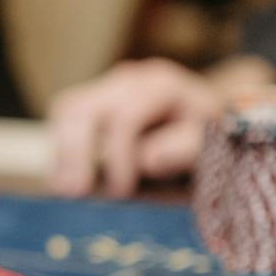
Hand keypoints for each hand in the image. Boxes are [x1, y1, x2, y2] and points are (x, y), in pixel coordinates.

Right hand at [47, 58, 232, 198]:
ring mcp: (108, 88)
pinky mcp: (94, 103)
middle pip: (81, 107)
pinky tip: (66, 180)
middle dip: (75, 154)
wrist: (211, 119)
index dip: (118, 158)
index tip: (121, 194)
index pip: (125, 118)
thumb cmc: (214, 137)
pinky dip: (61, 152)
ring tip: (65, 191)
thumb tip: (147, 159)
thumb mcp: (214, 143)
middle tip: (74, 195)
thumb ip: (187, 148)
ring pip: (66, 110)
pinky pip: (64, 121)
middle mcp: (129, 80)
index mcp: (161, 86)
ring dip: (62, 153)